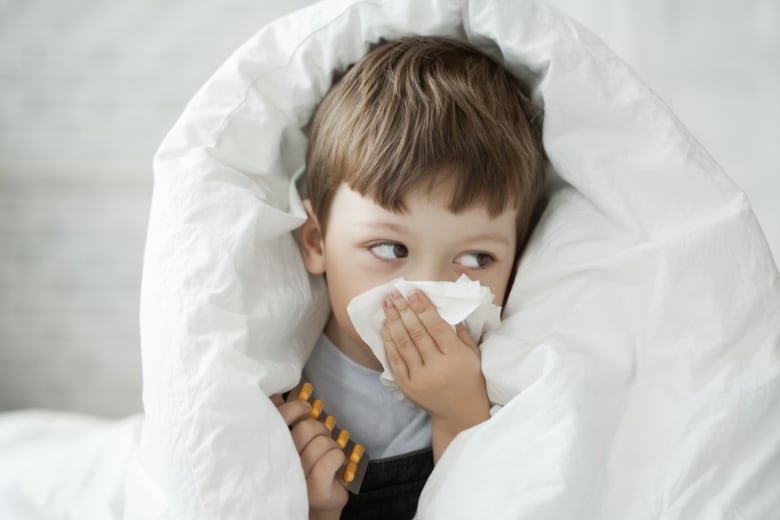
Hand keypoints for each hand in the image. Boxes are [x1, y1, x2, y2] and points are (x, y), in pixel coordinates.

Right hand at [271, 394, 347, 518]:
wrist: (316, 506)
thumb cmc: (304, 469)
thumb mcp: (292, 444)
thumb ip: (283, 421)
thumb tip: (276, 396)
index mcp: (275, 450)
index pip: (279, 420)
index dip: (294, 407)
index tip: (305, 407)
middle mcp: (282, 465)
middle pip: (306, 429)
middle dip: (320, 428)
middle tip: (321, 437)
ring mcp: (299, 480)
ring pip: (322, 443)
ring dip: (331, 444)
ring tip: (327, 453)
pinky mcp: (317, 490)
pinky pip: (332, 459)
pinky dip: (338, 456)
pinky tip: (336, 462)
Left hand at [381, 289, 489, 460]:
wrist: (460, 414)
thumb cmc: (470, 379)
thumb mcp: (473, 355)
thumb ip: (460, 332)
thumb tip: (443, 309)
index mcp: (456, 357)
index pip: (436, 327)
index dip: (423, 308)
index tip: (413, 292)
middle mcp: (437, 367)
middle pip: (417, 333)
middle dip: (404, 310)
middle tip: (394, 293)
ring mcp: (420, 378)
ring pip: (403, 344)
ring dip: (393, 321)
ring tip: (386, 304)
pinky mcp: (407, 386)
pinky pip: (395, 360)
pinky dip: (389, 342)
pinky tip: (385, 326)